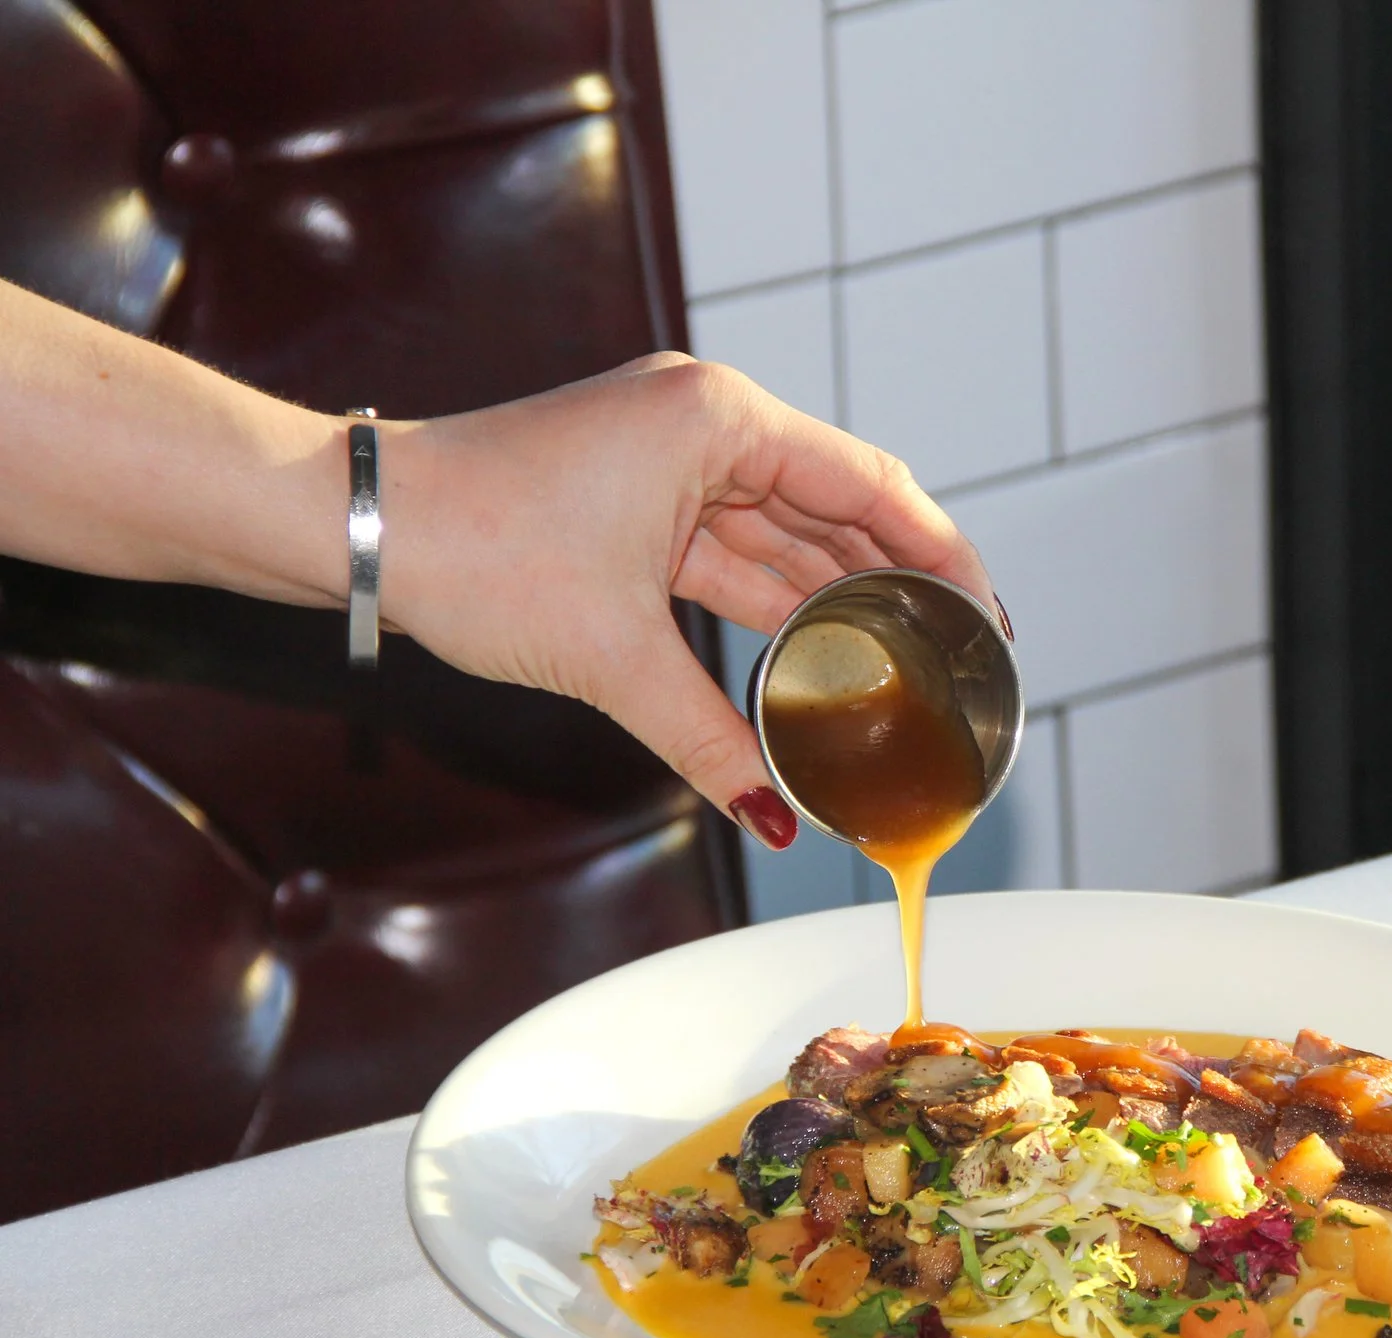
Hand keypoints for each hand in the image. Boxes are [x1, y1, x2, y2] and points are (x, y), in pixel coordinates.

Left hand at [386, 355, 995, 847]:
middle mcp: (706, 423)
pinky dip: (775, 599)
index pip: (872, 485)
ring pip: (787, 532)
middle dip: (899, 577)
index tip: (988, 612)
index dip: (943, 552)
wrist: (359, 528)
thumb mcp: (614, 654)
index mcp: (720, 420)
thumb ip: (713, 738)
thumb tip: (777, 818)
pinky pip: (735, 551)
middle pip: (840, 505)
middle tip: (959, 646)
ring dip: (839, 595)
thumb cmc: (475, 547)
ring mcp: (671, 458)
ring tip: (903, 657)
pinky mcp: (639, 497)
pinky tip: (818, 650)